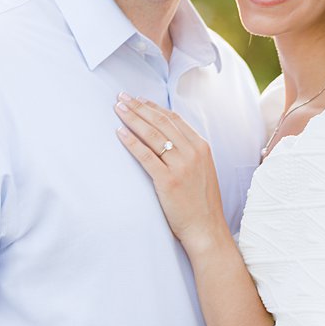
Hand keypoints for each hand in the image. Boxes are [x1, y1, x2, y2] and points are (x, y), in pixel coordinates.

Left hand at [114, 93, 227, 251]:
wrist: (206, 228)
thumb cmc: (200, 201)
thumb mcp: (201, 169)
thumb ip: (187, 151)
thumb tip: (167, 136)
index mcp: (201, 147)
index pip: (173, 119)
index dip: (153, 107)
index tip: (137, 99)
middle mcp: (193, 152)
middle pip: (161, 122)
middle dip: (138, 107)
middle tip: (121, 97)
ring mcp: (181, 166)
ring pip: (153, 135)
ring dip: (132, 118)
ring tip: (117, 108)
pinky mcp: (168, 181)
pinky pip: (146, 156)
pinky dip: (131, 142)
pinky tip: (118, 132)